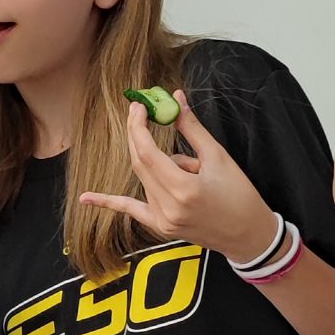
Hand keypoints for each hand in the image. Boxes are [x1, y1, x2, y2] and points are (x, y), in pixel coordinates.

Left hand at [78, 93, 275, 260]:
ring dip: (158, 163)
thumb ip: (192, 129)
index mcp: (183, 189)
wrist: (249, 235)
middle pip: (139, 163)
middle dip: (136, 134)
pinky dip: (109, 202)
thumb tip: (175, 99)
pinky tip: (85, 198)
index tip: (139, 106)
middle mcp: (168, 207)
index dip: (138, 126)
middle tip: (138, 110)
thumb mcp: (219, 158)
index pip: (148, 152)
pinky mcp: (161, 227)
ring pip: (144, 178)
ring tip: (196, 171)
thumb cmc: (240, 196)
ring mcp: (162, 220)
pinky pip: (132, 209)